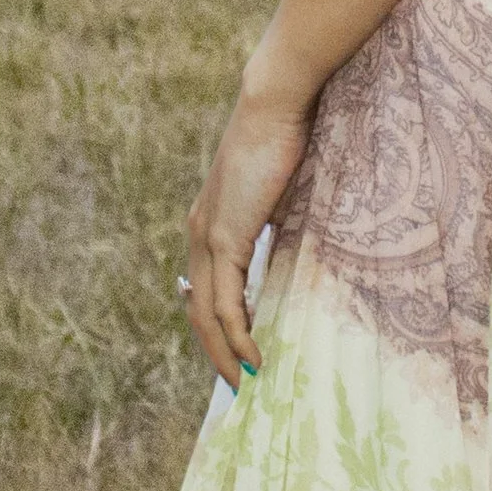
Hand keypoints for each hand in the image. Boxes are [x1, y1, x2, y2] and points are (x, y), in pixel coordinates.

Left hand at [184, 80, 310, 388]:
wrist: (276, 104)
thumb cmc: (287, 135)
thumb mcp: (280, 192)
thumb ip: (276, 222)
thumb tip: (293, 245)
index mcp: (209, 222)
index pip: (205, 289)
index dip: (217, 327)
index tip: (238, 354)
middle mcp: (199, 234)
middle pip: (198, 311)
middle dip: (217, 353)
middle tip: (240, 386)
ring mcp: (207, 238)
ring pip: (206, 315)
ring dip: (225, 354)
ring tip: (247, 384)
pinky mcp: (224, 239)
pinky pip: (225, 303)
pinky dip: (237, 335)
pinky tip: (253, 357)